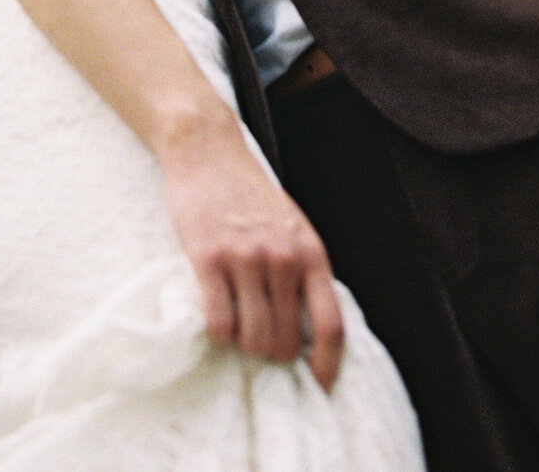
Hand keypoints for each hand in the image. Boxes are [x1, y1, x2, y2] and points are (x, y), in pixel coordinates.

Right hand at [161, 122, 343, 389]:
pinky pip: (218, 321)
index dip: (327, 366)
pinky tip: (216, 324)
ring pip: (253, 337)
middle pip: (287, 340)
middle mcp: (282, 258)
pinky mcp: (208, 257)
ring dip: (244, 347)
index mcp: (310, 252)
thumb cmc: (249, 192)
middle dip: (274, 355)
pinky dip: (218, 335)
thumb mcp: (292, 226)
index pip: (330, 325)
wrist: (208, 150)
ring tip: (238, 333)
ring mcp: (245, 258)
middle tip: (260, 347)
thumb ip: (302, 269)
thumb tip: (308, 329)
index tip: (318, 388)